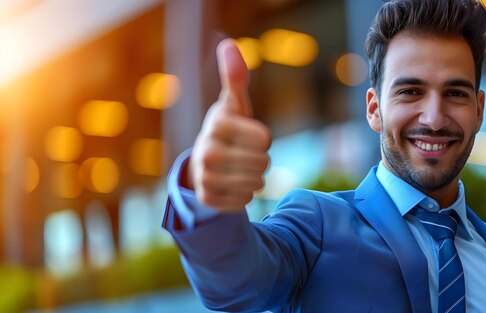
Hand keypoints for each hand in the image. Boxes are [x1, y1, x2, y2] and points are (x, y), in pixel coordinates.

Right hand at [188, 38, 271, 212]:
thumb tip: (229, 44)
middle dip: (260, 160)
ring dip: (254, 178)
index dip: (262, 138)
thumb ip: (236, 76)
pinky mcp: (207, 199)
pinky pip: (245, 202)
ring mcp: (205, 178)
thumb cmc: (228, 130)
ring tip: (237, 169)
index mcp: (217, 125)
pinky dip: (243, 195)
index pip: (265, 139)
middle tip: (243, 154)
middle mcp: (207, 152)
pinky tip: (230, 184)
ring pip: (256, 184)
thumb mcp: (234, 104)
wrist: (203, 162)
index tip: (247, 135)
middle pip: (264, 163)